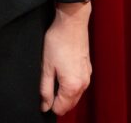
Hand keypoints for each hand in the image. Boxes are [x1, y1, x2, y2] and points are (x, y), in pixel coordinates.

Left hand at [40, 1, 92, 115]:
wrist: (72, 23)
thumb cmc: (57, 42)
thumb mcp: (46, 67)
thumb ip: (45, 89)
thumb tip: (44, 106)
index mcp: (72, 86)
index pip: (60, 108)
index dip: (49, 105)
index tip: (43, 94)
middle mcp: (83, 84)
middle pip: (69, 104)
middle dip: (57, 101)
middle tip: (46, 87)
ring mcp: (87, 77)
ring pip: (75, 95)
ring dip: (64, 93)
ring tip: (53, 77)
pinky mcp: (88, 69)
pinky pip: (79, 85)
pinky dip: (71, 85)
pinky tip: (62, 72)